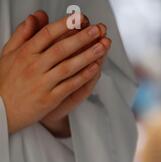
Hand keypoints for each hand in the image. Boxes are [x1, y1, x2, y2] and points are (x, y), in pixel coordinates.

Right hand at [0, 11, 109, 135]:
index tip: (80, 18)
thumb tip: (38, 15)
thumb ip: (24, 33)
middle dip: (82, 38)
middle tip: (98, 29)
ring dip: (87, 56)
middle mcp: (33, 67)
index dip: (65, 25)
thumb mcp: (8, 53)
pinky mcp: (49, 99)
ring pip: (68, 66)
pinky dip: (83, 76)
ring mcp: (42, 83)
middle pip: (61, 48)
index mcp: (24, 53)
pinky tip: (95, 69)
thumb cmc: (5, 81)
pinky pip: (70, 85)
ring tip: (102, 47)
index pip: (47, 34)